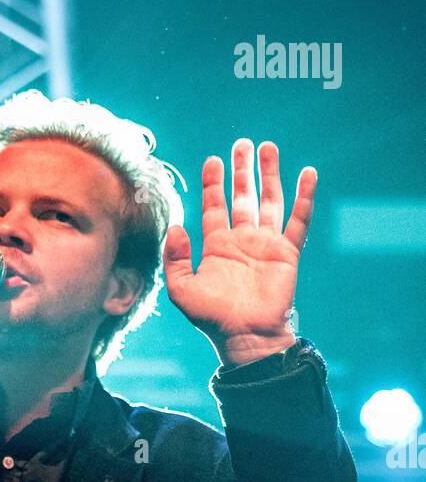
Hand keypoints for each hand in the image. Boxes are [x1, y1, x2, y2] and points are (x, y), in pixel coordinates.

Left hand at [162, 140, 316, 366]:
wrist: (246, 337)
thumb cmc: (212, 319)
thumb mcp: (182, 291)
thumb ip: (174, 259)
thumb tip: (175, 227)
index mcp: (217, 246)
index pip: (214, 207)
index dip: (213, 184)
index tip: (212, 160)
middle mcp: (242, 240)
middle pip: (243, 196)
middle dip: (242, 170)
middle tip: (242, 144)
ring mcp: (265, 244)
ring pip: (269, 201)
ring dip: (269, 175)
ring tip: (268, 148)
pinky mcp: (287, 252)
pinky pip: (298, 220)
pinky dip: (304, 197)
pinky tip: (307, 174)